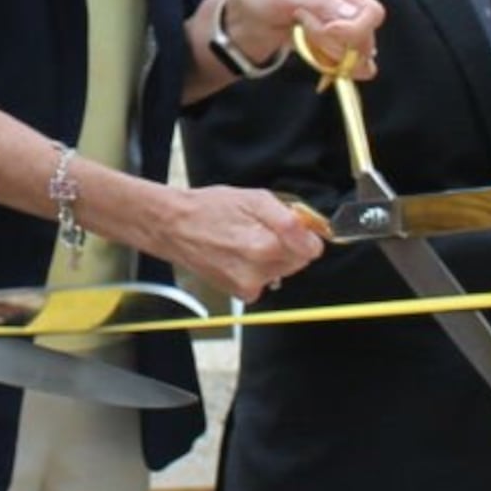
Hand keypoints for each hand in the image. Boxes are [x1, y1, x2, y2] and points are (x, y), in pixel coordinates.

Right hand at [149, 182, 328, 303]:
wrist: (175, 227)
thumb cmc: (210, 209)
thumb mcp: (255, 198)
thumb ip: (290, 217)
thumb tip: (314, 231)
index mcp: (267, 243)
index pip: (313, 248)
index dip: (305, 234)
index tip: (293, 227)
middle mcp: (260, 268)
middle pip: (299, 260)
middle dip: (288, 244)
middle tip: (262, 228)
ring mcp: (250, 284)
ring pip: (283, 271)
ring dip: (273, 258)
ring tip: (246, 241)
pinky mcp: (241, 293)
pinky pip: (265, 281)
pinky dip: (258, 270)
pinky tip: (239, 256)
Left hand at [223, 0, 386, 80]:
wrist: (239, 21)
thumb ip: (318, 1)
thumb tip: (353, 14)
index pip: (370, 12)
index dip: (353, 30)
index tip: (325, 34)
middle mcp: (344, 0)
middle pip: (367, 33)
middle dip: (341, 44)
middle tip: (307, 35)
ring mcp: (340, 23)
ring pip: (360, 51)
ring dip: (335, 55)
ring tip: (305, 42)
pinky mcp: (334, 43)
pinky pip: (350, 61)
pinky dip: (338, 67)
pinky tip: (319, 61)